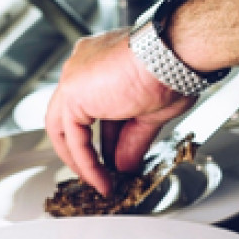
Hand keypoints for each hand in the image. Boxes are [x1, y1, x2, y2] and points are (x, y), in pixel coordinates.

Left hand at [44, 29, 193, 195]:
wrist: (172, 56)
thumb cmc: (172, 69)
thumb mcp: (151, 113)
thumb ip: (132, 140)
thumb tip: (125, 164)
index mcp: (102, 61)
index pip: (95, 106)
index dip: (106, 136)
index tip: (113, 157)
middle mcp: (83, 66)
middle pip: (74, 116)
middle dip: (85, 149)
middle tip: (99, 173)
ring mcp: (74, 77)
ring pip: (66, 127)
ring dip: (82, 159)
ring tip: (100, 182)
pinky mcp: (72, 93)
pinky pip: (73, 137)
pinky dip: (86, 162)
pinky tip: (100, 178)